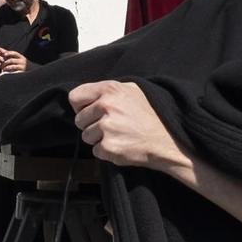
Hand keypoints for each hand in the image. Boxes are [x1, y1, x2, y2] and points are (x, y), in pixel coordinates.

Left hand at [0, 51, 28, 74]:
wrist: (30, 72)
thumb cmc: (22, 65)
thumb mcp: (19, 60)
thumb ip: (13, 57)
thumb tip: (3, 53)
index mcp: (21, 57)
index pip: (14, 53)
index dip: (9, 53)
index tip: (3, 54)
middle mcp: (22, 61)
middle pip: (11, 60)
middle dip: (5, 62)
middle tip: (0, 64)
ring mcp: (22, 67)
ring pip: (12, 66)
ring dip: (6, 67)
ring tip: (2, 69)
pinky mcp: (21, 72)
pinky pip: (13, 71)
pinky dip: (8, 71)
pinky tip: (5, 72)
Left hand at [67, 80, 184, 171]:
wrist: (167, 140)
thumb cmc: (150, 115)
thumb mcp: (131, 91)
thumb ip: (108, 91)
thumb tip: (87, 97)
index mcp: (110, 89)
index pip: (75, 97)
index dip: (81, 107)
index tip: (90, 112)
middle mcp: (106, 106)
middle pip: (79, 120)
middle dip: (91, 125)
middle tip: (111, 126)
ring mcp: (107, 127)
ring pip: (86, 137)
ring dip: (99, 139)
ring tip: (119, 135)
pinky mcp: (109, 146)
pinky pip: (95, 151)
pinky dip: (106, 151)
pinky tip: (122, 145)